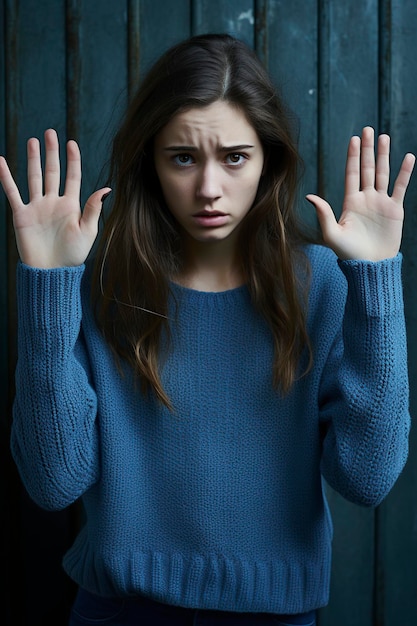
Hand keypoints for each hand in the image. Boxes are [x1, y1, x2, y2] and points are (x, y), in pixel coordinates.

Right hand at [0, 128, 110, 267]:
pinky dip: (6, 177)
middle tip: (50, 133)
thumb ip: (92, 208)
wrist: (51, 272)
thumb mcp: (88, 231)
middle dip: (52, 153)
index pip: (72, 177)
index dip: (72, 160)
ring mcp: (37, 207)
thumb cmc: (73, 255)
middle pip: (52, 172)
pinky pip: (12, 192)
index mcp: (71, 206)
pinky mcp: (22, 215)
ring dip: (33, 159)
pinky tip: (1, 161)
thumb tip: (105, 188)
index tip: (71, 143)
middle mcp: (53, 203)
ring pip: (34, 178)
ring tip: (34, 141)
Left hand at [306, 126, 414, 260]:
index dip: (353, 156)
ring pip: (383, 173)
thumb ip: (323, 214)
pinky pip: (401, 187)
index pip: (351, 174)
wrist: (370, 265)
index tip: (354, 139)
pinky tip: (408, 157)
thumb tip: (310, 196)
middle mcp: (366, 199)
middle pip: (367, 168)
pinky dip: (405, 172)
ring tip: (384, 137)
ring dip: (384, 156)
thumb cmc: (348, 253)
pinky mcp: (395, 209)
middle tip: (368, 129)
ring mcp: (381, 202)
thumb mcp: (332, 234)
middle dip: (367, 150)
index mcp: (350, 202)